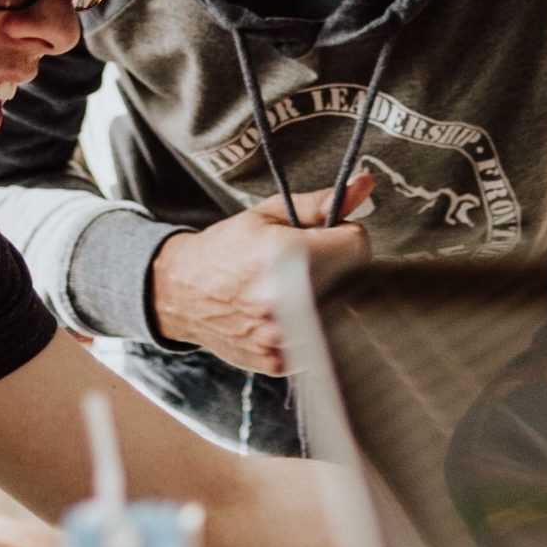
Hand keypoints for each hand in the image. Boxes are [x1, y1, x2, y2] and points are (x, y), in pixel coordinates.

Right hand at [150, 176, 372, 374]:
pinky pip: (318, 342)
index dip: (343, 237)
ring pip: (337, 314)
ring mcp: (281, 336)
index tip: (326, 239)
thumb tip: (364, 185)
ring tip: (292, 290)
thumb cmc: (225, 249)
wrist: (182, 291)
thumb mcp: (267, 215)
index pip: (357, 246)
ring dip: (324, 301)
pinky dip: (307, 328)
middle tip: (304, 265)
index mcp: (284, 255)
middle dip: (335, 269)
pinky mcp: (279, 361)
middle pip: (351, 281)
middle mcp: (284, 300)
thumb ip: (320, 203)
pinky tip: (282, 315)